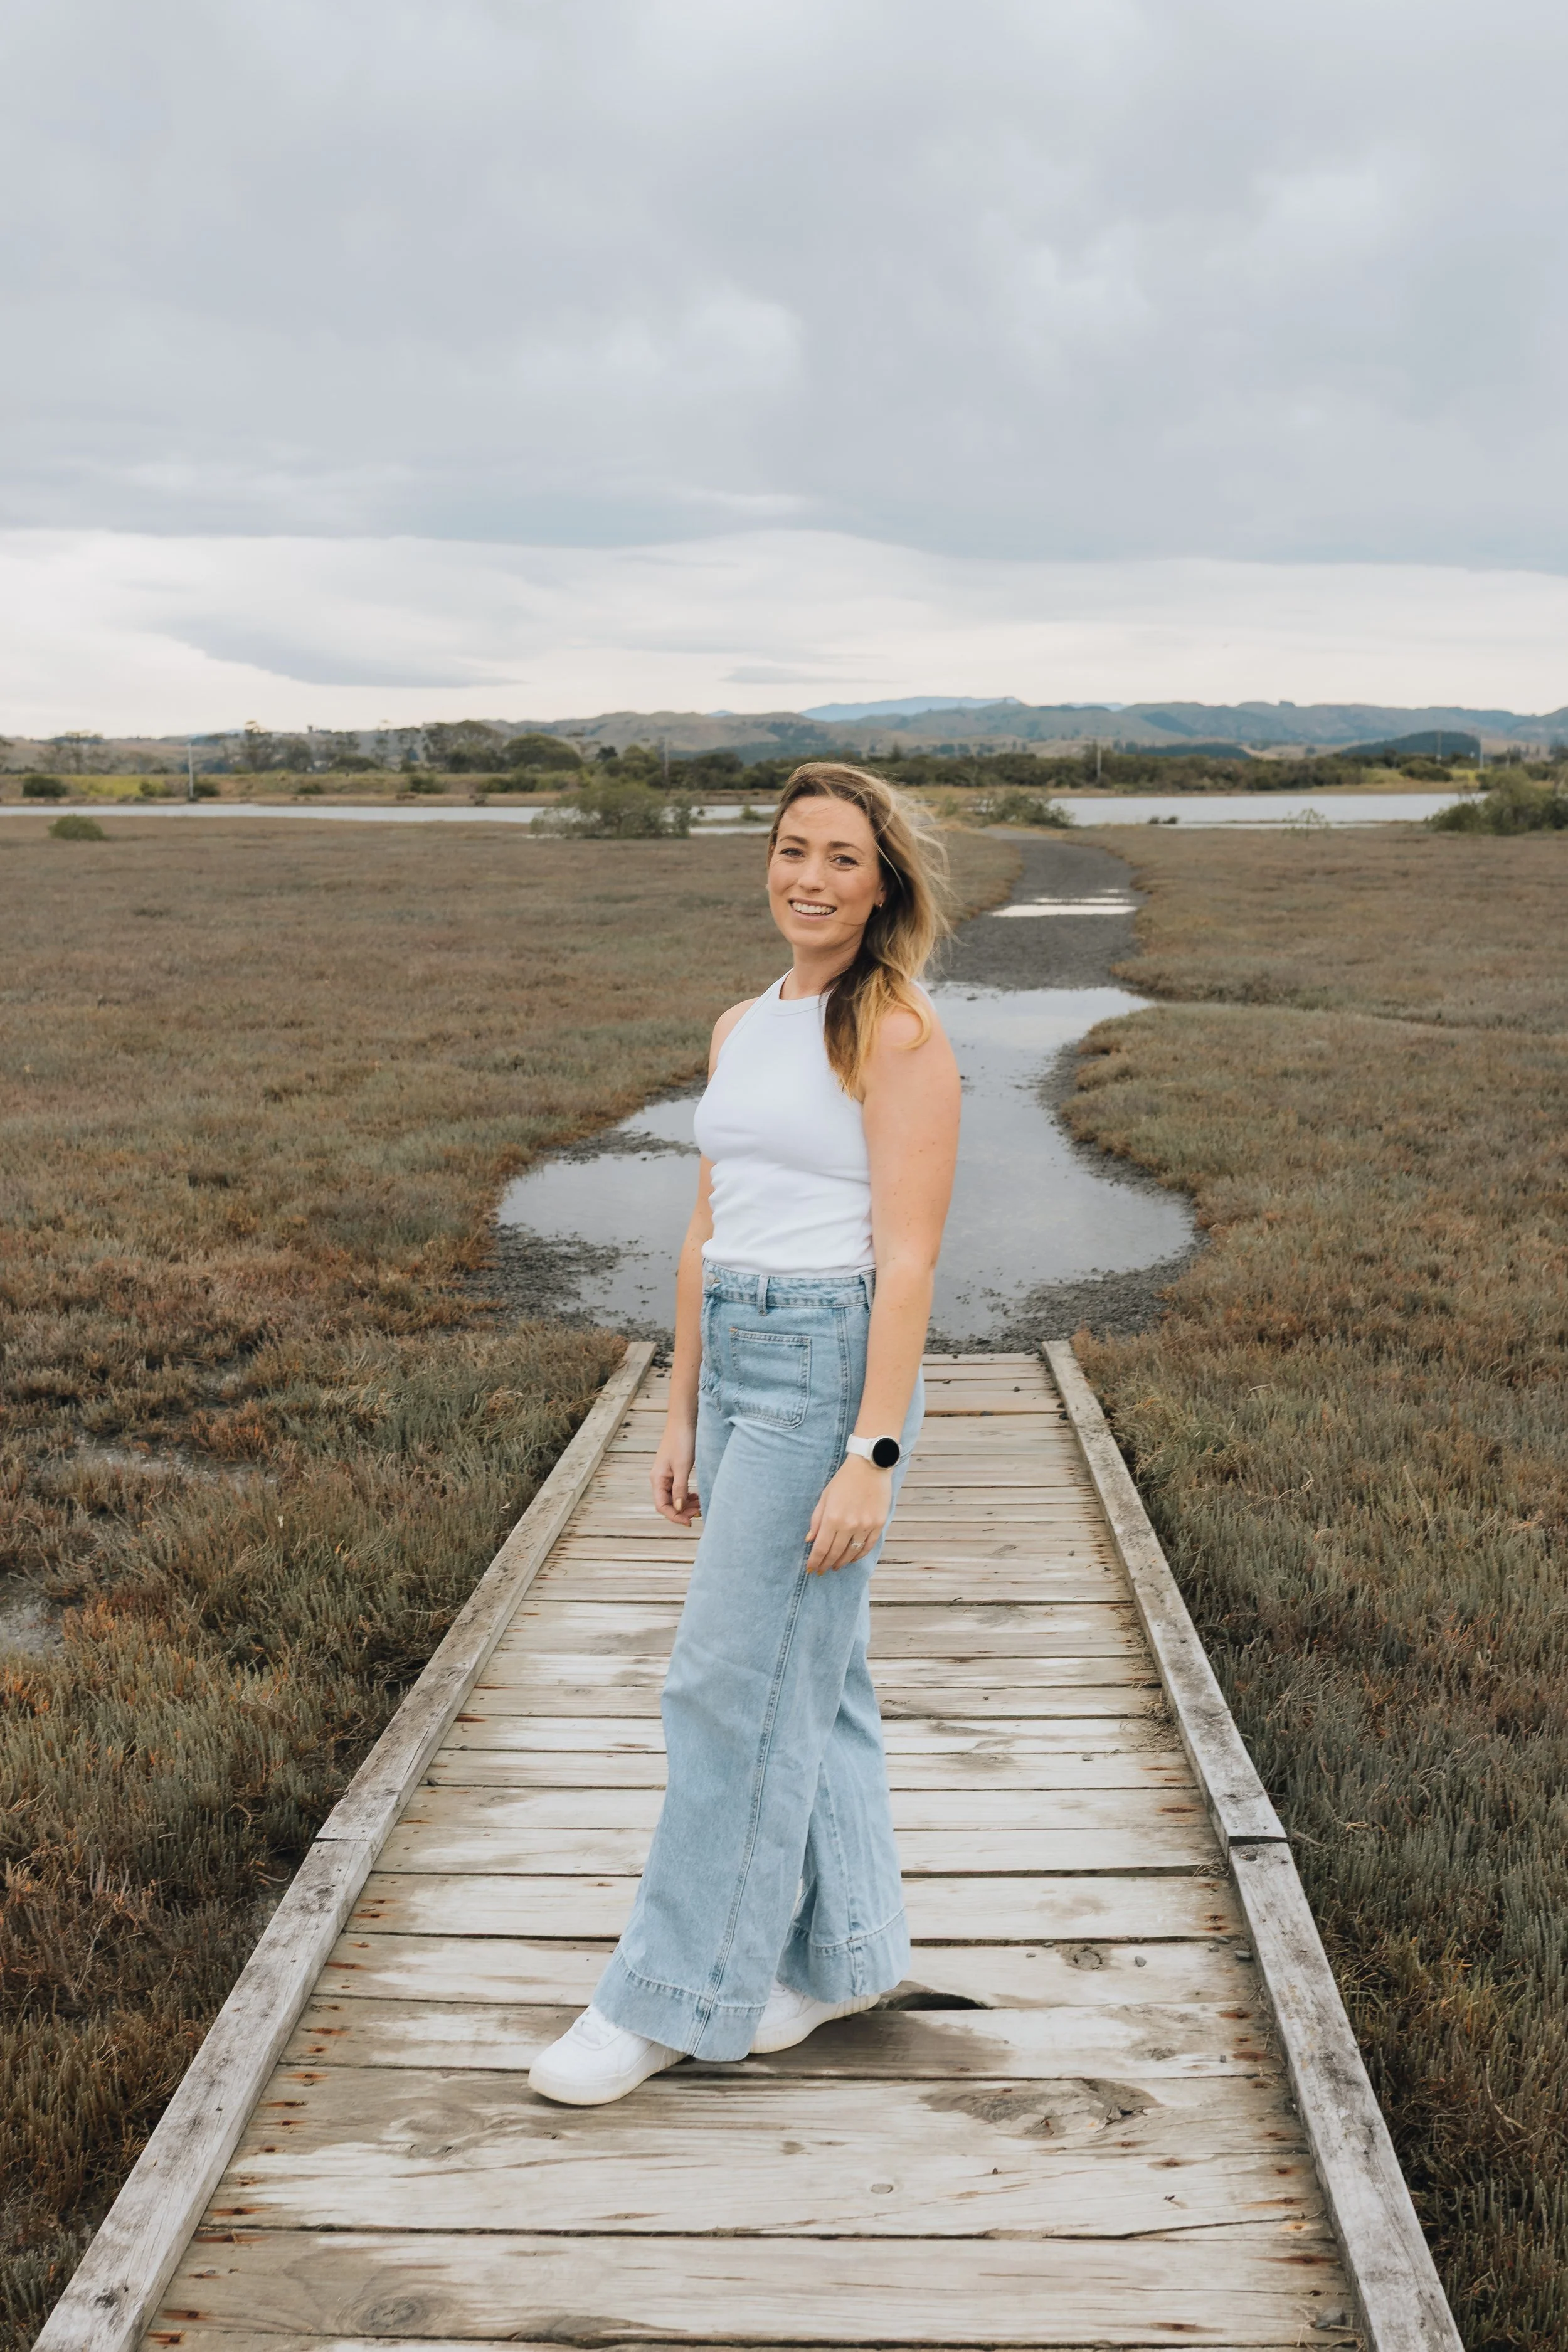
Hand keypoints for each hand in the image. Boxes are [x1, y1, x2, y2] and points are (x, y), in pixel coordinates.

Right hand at [651, 1419, 699, 1525]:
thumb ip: (680, 1489)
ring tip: (700, 1506)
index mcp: (657, 1478)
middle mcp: (659, 1478)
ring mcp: (667, 1474)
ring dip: (686, 1504)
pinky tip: (697, 1496)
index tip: (690, 1522)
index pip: (662, 1506)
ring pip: (674, 1497)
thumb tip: (679, 1509)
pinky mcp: (675, 1469)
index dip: (675, 1517)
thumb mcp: (682, 1467)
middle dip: (682, 1511)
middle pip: (667, 1503)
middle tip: (700, 1513)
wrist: (685, 1419)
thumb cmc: (682, 1440)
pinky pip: (679, 1488)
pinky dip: (688, 1495)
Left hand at [806, 1455, 891, 1574]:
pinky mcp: (878, 1524)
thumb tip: (810, 1540)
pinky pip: (868, 1546)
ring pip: (852, 1553)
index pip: (821, 1548)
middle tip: (821, 1571)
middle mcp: (849, 1525)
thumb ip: (817, 1520)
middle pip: (836, 1553)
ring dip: (842, 1562)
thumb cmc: (844, 1480)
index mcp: (833, 1518)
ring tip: (835, 1566)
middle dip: (826, 1564)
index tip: (811, 1569)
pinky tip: (852, 1559)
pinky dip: (859, 1555)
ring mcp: (866, 1526)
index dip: (815, 1561)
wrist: (870, 1466)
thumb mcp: (825, 1497)